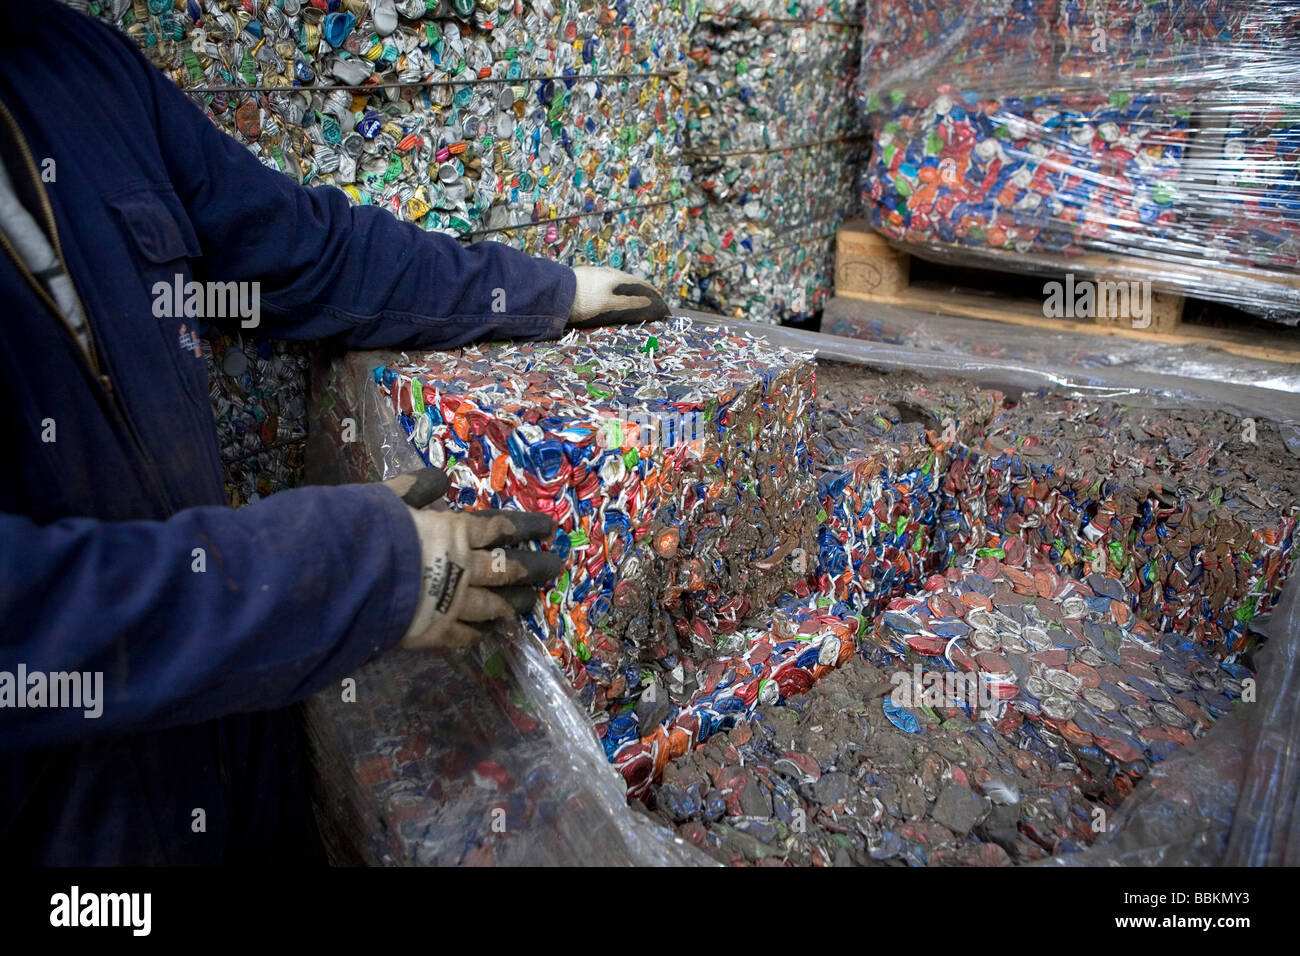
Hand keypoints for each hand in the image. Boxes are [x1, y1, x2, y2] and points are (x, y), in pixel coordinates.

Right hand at [383, 467, 561, 648]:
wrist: (350, 579)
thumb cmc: (370, 532)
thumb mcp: (390, 496)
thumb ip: (415, 488)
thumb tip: (439, 479)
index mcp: (456, 532)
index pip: (500, 527)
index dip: (526, 527)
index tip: (548, 528)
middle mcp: (464, 567)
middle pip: (508, 567)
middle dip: (533, 567)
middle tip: (554, 567)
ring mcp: (455, 603)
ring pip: (494, 604)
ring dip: (513, 602)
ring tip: (529, 603)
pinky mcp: (437, 632)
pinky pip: (466, 634)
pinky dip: (479, 632)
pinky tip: (489, 632)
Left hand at [568, 266, 669, 327]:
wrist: (554, 292)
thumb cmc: (584, 300)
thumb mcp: (610, 304)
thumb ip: (630, 303)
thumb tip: (650, 302)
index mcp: (617, 278)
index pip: (642, 285)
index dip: (654, 295)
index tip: (662, 305)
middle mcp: (608, 273)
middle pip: (631, 282)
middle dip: (643, 293)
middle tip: (651, 303)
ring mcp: (596, 275)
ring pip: (618, 283)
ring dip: (629, 291)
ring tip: (634, 301)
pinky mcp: (585, 279)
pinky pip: (607, 285)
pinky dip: (616, 292)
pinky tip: (611, 297)